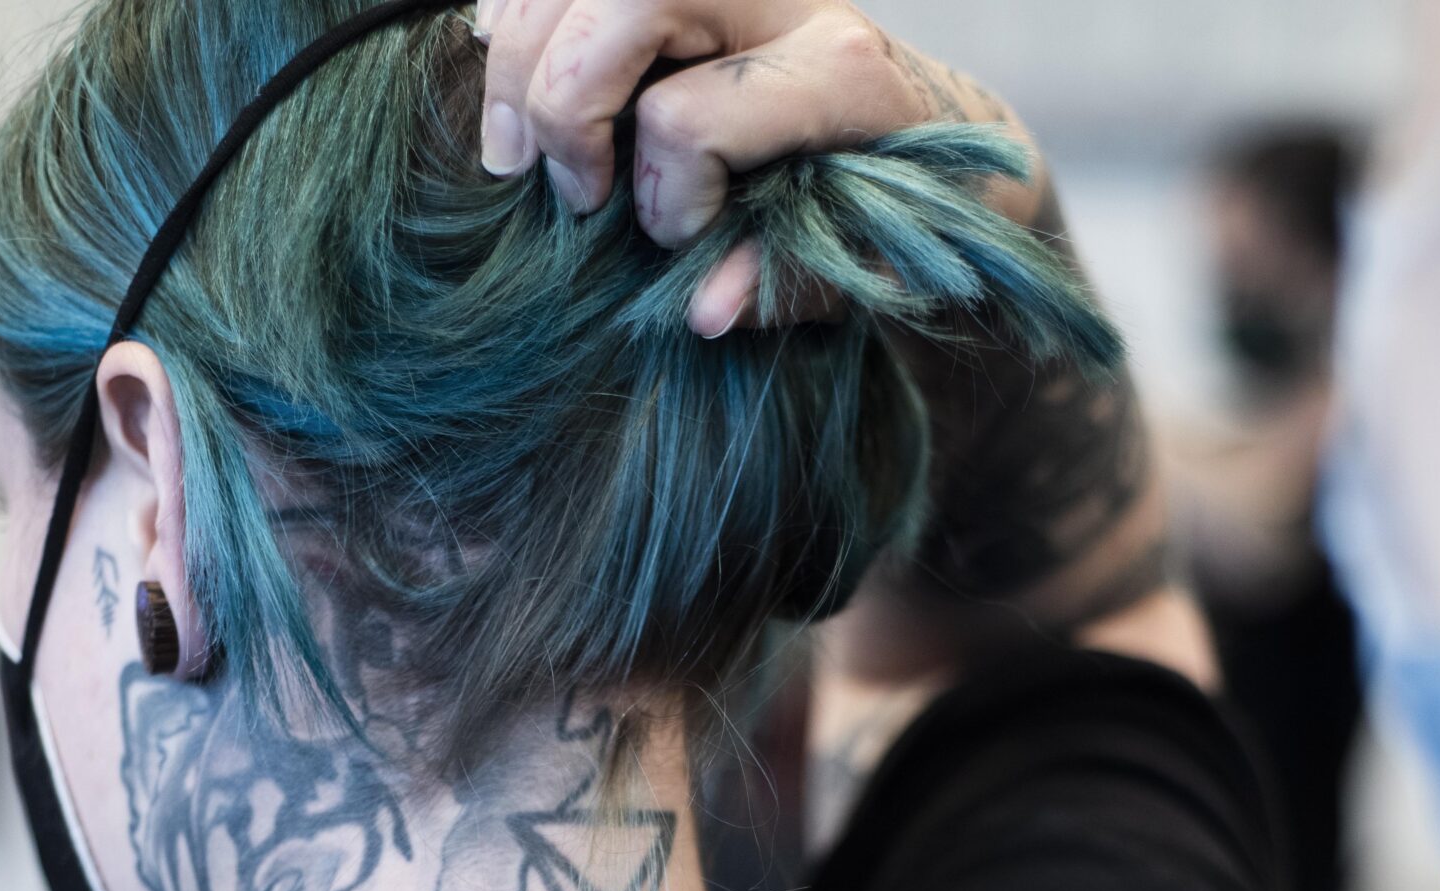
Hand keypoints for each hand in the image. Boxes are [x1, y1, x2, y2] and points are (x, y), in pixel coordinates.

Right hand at [473, 0, 1016, 330]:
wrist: (929, 127)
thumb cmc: (889, 207)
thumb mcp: (856, 264)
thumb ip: (780, 283)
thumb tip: (703, 310)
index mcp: (838, 71)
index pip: (688, 121)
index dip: (664, 201)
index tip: (678, 240)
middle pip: (619, 5)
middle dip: (562, 107)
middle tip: (571, 194)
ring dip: (521, 65)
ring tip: (512, 153)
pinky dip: (521, 22)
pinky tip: (510, 72)